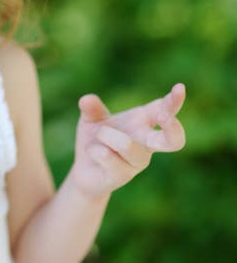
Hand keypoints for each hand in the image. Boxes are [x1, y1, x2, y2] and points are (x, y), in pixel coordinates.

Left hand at [68, 83, 186, 198]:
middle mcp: (146, 144)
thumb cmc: (96, 140)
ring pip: (128, 145)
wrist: (85, 170)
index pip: (163, 110)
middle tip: (164, 116)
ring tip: (98, 135)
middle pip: (174, 141)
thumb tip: (86, 99)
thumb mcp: (91, 120)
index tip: (180, 87)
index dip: (173, 101)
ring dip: (107, 135)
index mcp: (142, 124)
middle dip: (172, 128)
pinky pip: (108, 156)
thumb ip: (91, 109)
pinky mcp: (122, 176)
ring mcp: (137, 162)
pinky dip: (94, 149)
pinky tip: (92, 152)